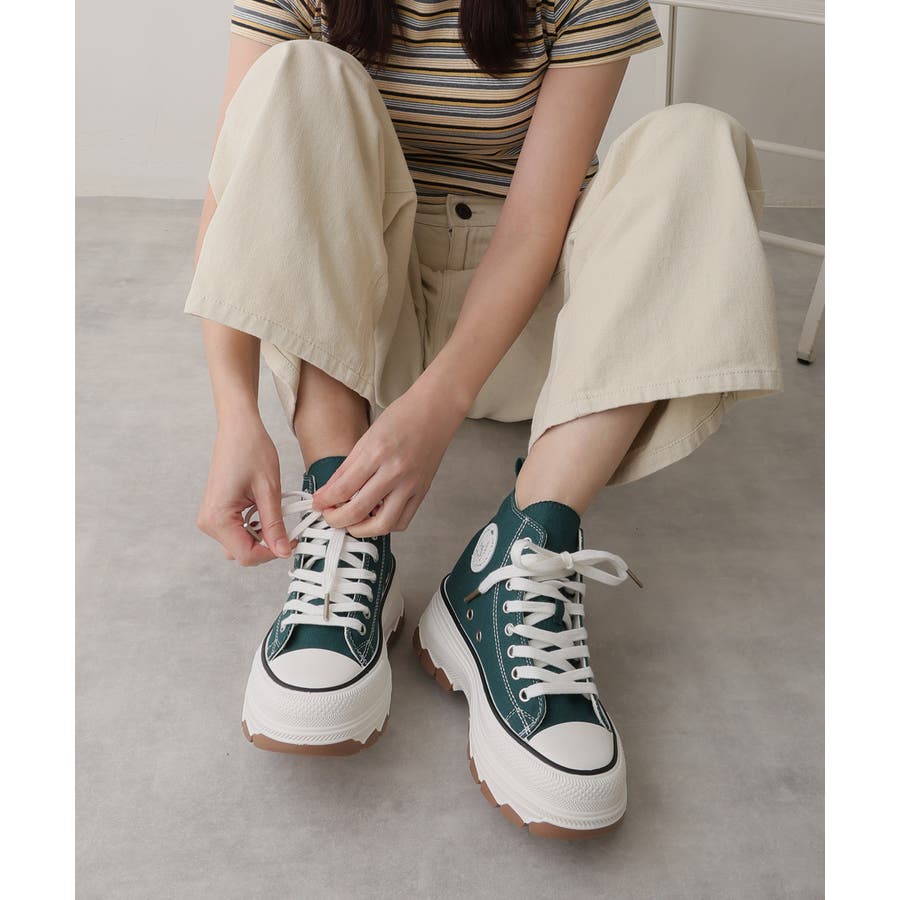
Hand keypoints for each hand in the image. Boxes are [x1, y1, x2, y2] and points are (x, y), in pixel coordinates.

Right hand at [196, 416, 293, 564]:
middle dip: (267, 545)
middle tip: (287, 529)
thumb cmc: (251, 450)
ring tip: (275, 514)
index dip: (273, 553)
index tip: (291, 542)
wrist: (238, 427)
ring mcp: (210, 517)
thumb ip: (275, 524)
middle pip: (242, 553)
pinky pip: (235, 531)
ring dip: (260, 536)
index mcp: (218, 518)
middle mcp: (208, 522)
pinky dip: (253, 527)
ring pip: (239, 544)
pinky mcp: (216, 512)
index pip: (247, 555)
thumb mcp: (269, 490)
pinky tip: (263, 510)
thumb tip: (283, 551)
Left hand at [311, 381, 465, 536]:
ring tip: (352, 521)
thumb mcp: (367, 438)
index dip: (325, 501)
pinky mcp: (422, 491)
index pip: (343, 488)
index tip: (317, 504)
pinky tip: (376, 515)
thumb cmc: (403, 417)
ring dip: (362, 529)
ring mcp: (411, 484)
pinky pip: (402, 521)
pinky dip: (386, 525)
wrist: (436, 410)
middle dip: (337, 520)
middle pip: (359, 510)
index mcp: (377, 453)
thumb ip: (346, 468)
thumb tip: (328, 492)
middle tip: (330, 516)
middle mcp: (395, 471)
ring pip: (383, 524)